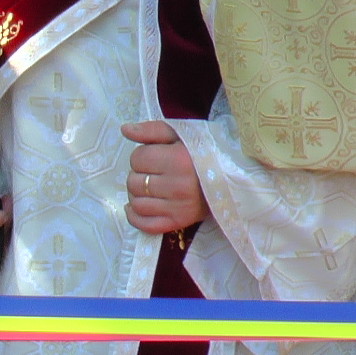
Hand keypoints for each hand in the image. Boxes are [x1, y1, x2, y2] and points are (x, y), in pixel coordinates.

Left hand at [121, 120, 208, 234]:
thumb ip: (151, 130)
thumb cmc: (202, 152)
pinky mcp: (179, 222)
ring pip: (136, 203)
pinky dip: (134, 216)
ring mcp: (178, 207)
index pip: (137, 158)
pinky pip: (145, 224)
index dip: (141, 155)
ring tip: (148, 186)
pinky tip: (136, 205)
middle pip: (133, 182)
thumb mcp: (180, 134)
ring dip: (136, 194)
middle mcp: (178, 186)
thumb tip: (124, 130)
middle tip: (153, 172)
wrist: (230, 177)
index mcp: (178, 160)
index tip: (153, 155)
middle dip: (138, 174)